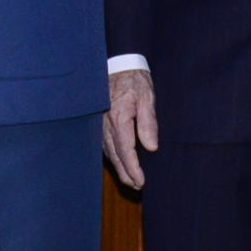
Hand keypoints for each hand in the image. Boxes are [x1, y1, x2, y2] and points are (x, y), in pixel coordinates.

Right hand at [103, 68, 157, 187]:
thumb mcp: (147, 97)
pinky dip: (112, 156)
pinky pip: (104, 144)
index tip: (141, 182)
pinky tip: (119, 161)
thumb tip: (151, 147)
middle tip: (136, 186)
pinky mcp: (100, 122)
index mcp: (119, 119)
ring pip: (108, 152)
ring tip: (129, 179)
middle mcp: (106, 125)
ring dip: (119, 167)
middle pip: (115, 156)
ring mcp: (100, 124)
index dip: (133, 168)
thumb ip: (148, 122)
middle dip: (125, 173)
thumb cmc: (134, 80)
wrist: (117, 64)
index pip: (126, 151)